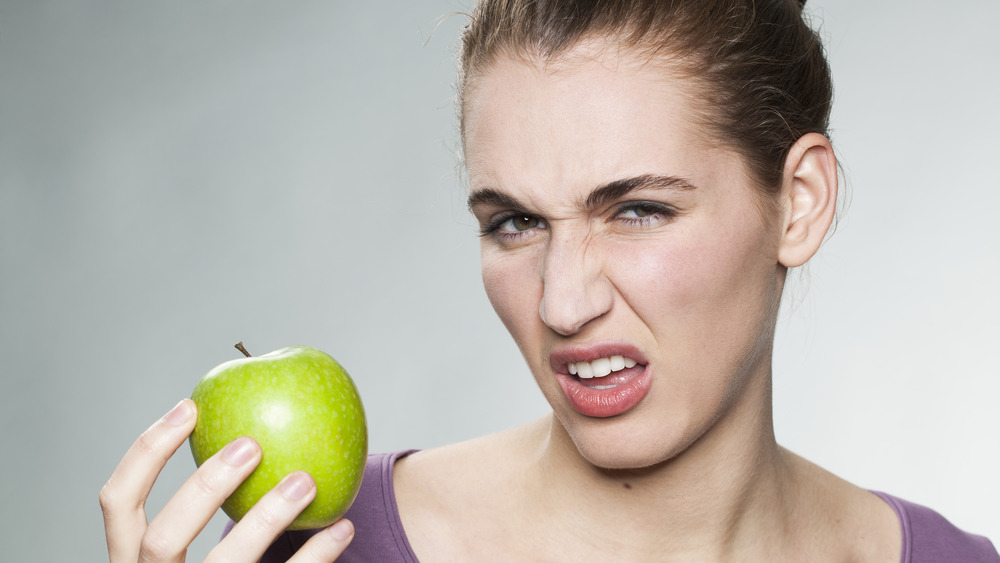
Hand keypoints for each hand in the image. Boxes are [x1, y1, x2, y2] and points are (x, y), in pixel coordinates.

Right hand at [100, 399, 353, 561]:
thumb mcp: (187, 552)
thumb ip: (202, 508)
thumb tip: (252, 423)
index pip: (117, 503)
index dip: (148, 452)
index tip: (191, 406)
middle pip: (160, 541)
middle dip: (205, 488)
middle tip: (254, 443)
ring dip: (266, 518)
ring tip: (307, 480)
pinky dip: (314, 556)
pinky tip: (342, 527)